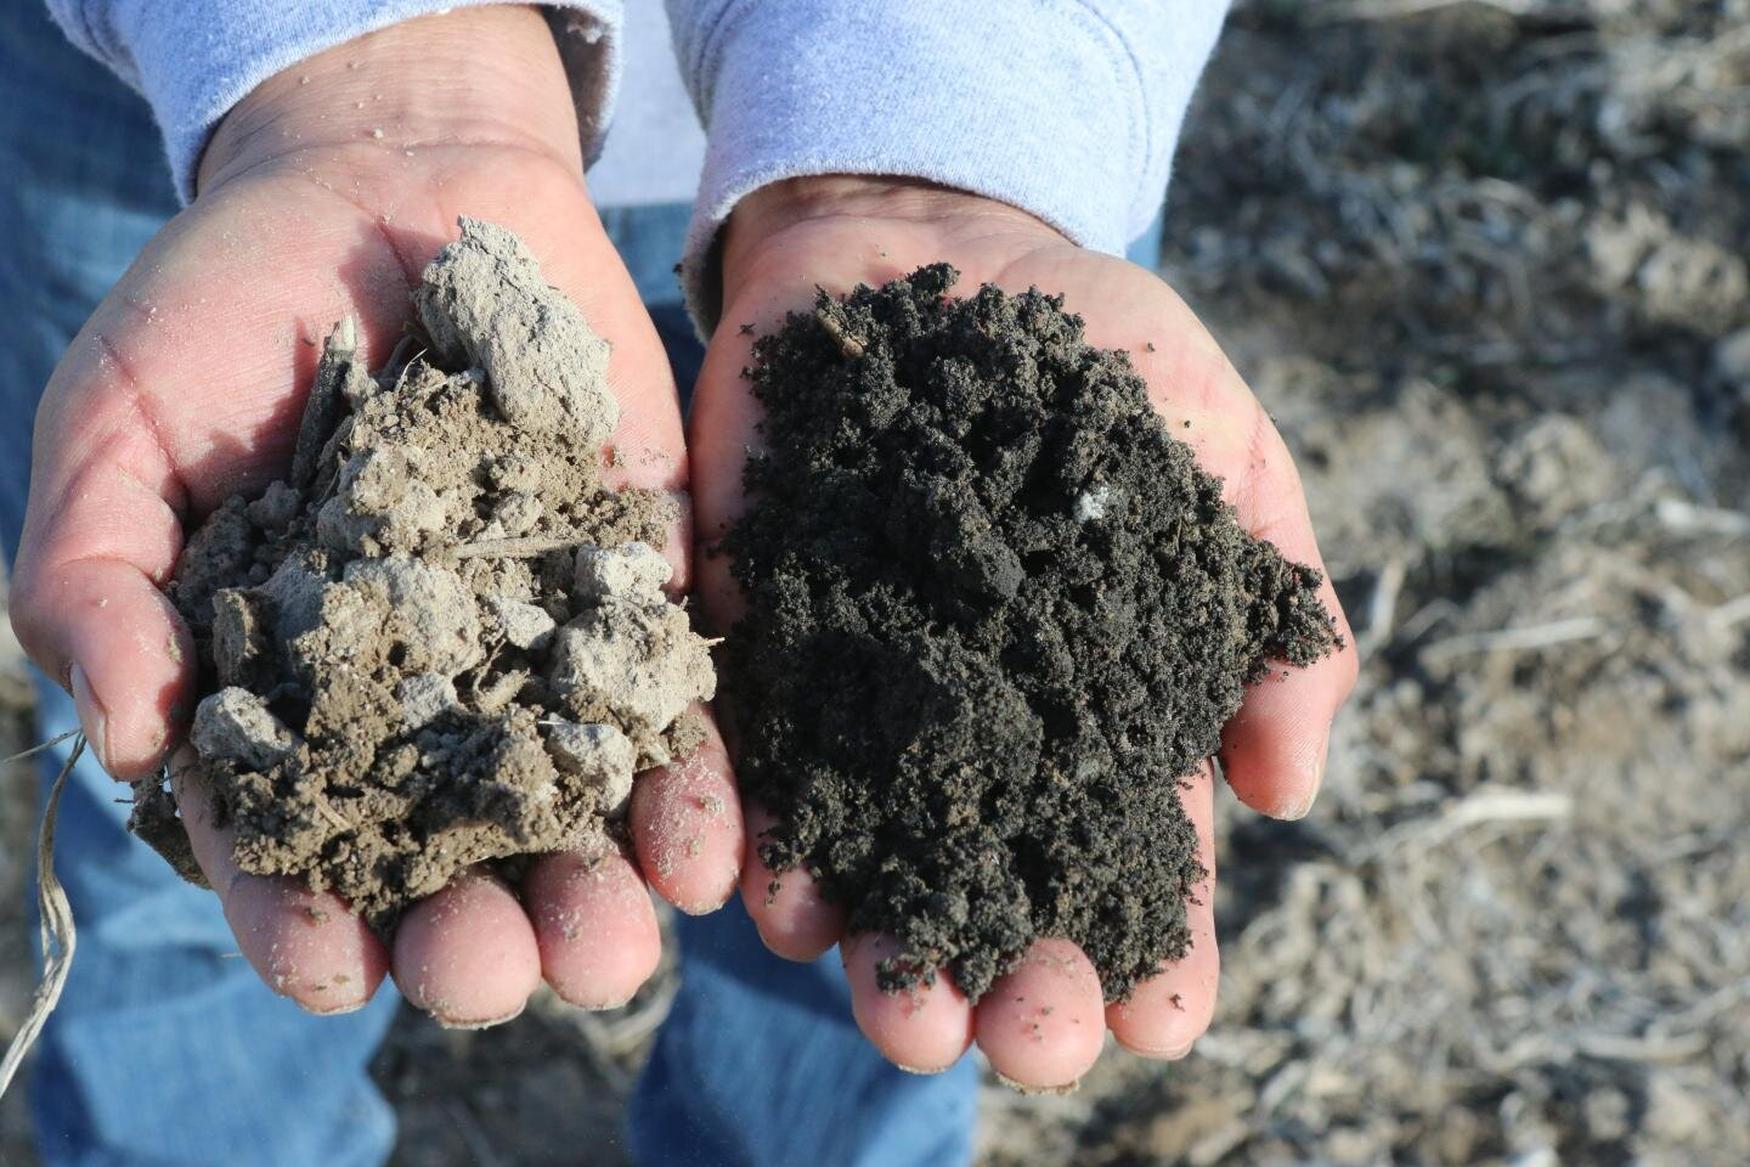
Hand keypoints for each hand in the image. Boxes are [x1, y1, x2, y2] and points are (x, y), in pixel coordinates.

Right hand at [8, 8, 740, 1024]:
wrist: (393, 182)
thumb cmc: (227, 307)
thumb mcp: (121, 424)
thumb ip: (96, 574)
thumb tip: (126, 733)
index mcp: (284, 692)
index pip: (288, 838)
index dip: (296, 913)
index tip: (326, 967)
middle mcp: (420, 696)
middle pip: (450, 855)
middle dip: (473, 931)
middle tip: (491, 971)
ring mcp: (538, 645)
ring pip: (576, 808)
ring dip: (599, 894)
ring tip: (615, 949)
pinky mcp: (640, 582)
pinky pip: (675, 700)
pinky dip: (691, 777)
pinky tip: (705, 850)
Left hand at [690, 177, 1357, 1087]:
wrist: (930, 238)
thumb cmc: (1097, 351)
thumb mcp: (1223, 450)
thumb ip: (1280, 610)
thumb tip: (1285, 792)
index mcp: (1091, 697)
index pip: (1129, 843)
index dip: (1153, 942)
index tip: (1160, 1022)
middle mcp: (972, 717)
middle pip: (995, 873)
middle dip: (1012, 969)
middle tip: (1021, 1044)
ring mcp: (858, 679)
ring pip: (871, 843)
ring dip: (885, 941)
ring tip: (905, 1018)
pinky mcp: (757, 627)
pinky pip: (752, 745)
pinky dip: (764, 828)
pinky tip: (780, 905)